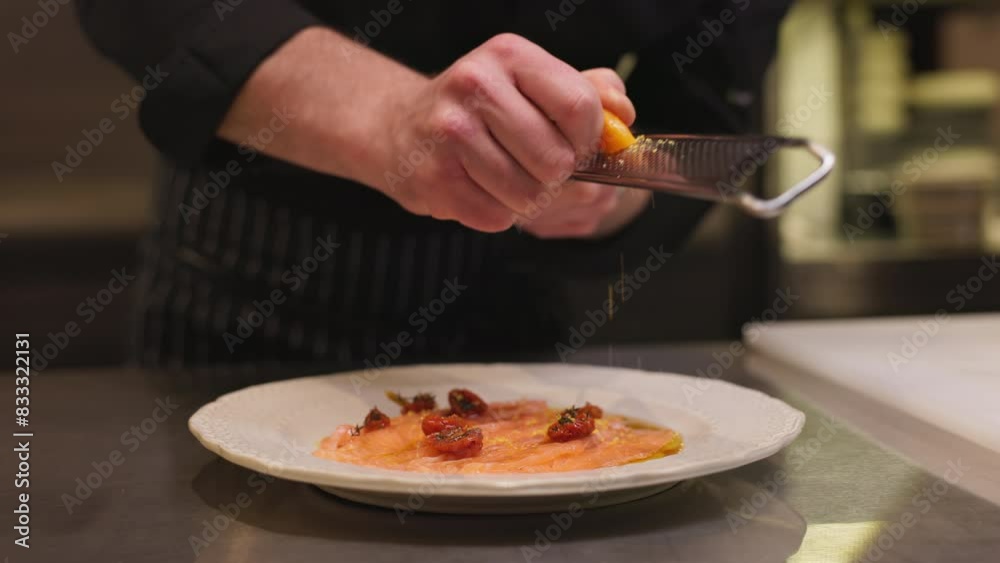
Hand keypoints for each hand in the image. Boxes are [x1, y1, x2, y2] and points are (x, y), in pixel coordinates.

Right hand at [220, 30, 649, 234]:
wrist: (396, 128)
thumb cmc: (477, 109)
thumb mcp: (530, 82)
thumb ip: (588, 93)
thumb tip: (624, 120)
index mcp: (510, 56)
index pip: (580, 107)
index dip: (589, 140)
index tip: (577, 146)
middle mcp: (476, 86)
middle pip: (556, 159)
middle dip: (557, 175)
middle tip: (538, 168)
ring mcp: (450, 133)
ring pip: (528, 194)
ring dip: (526, 199)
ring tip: (505, 179)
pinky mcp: (433, 177)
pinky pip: (496, 217)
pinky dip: (496, 214)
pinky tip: (478, 189)